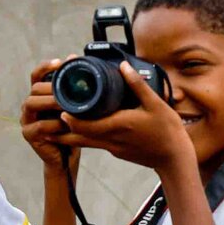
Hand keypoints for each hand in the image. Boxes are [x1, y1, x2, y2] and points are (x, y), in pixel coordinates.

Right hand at [21, 58, 79, 174]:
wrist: (66, 157)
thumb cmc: (72, 130)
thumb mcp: (76, 107)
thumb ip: (75, 89)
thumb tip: (75, 59)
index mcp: (40, 95)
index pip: (37, 75)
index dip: (46, 67)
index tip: (60, 63)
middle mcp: (30, 105)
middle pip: (34, 88)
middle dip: (51, 87)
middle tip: (69, 89)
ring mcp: (26, 120)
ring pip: (31, 103)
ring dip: (50, 102)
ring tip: (65, 104)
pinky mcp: (29, 135)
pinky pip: (39, 126)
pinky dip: (53, 124)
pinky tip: (66, 124)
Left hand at [54, 62, 194, 172]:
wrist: (174, 159)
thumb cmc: (167, 131)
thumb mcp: (155, 103)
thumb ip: (137, 85)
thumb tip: (122, 66)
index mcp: (116, 126)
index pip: (82, 124)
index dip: (67, 117)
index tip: (58, 105)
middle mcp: (110, 140)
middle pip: (77, 136)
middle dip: (62, 127)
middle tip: (49, 116)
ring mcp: (113, 148)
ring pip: (84, 142)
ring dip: (70, 135)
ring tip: (54, 128)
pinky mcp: (117, 152)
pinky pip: (96, 144)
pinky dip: (85, 137)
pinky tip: (84, 129)